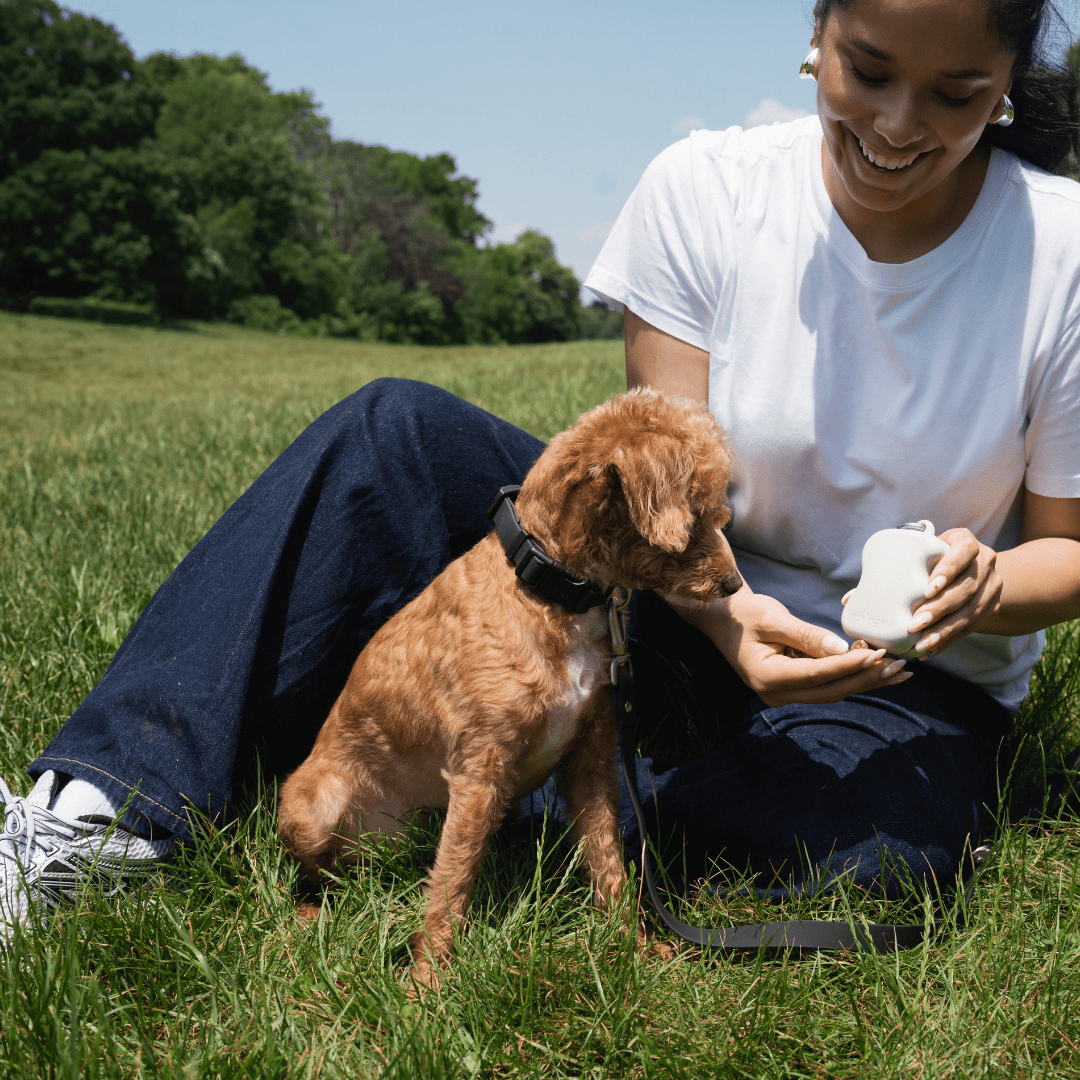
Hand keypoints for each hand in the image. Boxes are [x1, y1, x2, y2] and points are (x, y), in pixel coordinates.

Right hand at [705, 590, 910, 705]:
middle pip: (830, 690)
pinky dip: (850, 678)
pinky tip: (874, 672)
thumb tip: (842, 649)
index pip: (817, 674)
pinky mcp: (791, 688)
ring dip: (864, 682)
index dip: (850, 665)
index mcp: (768, 677)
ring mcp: (782, 694)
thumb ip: (806, 635)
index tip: (878, 655)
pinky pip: (825, 686)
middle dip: (865, 679)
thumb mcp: (772, 618)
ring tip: (897, 672)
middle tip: (898, 667)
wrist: (721, 620)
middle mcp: (775, 693)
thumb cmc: (743, 615)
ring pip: (831, 691)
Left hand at [905, 528, 1001, 657]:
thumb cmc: (930, 558)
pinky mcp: (992, 607)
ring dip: (944, 630)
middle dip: (939, 609)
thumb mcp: (920, 553)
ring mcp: (992, 586)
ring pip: (971, 611)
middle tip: (914, 624)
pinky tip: (930, 650)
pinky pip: (971, 627)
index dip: (948, 570)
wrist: (967, 567)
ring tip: (921, 643)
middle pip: (966, 588)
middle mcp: (984, 563)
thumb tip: (854, 597)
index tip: (927, 589)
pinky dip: (948, 640)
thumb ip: (896, 566)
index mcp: (965, 541)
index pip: (964, 551)